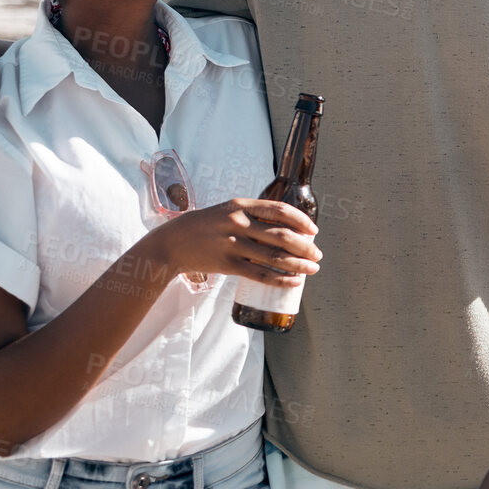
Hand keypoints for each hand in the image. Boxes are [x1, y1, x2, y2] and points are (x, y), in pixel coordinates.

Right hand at [144, 199, 321, 286]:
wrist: (171, 243)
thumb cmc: (204, 226)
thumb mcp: (227, 210)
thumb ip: (251, 215)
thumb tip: (284, 226)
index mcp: (240, 205)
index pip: (279, 210)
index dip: (301, 221)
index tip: (314, 231)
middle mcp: (237, 223)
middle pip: (281, 235)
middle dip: (305, 247)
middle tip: (317, 255)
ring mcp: (232, 245)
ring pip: (274, 257)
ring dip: (298, 265)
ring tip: (312, 270)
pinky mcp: (227, 265)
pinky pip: (259, 274)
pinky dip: (279, 280)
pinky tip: (293, 283)